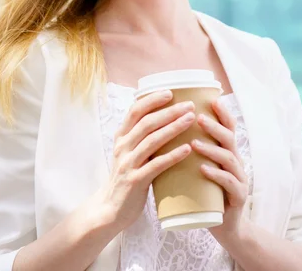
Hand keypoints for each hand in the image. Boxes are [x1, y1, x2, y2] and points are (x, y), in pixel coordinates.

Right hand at [99, 90, 194, 232]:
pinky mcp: (135, 181)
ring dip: (173, 128)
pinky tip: (188, 149)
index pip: (135, 110)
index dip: (152, 99)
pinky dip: (173, 155)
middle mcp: (123, 147)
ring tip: (191, 120)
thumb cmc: (126, 177)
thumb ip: (141, 137)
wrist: (110, 209)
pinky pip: (156, 165)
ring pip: (152, 140)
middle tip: (190, 105)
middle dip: (169, 111)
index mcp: (121, 137)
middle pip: (147, 122)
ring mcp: (128, 163)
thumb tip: (165, 118)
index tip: (170, 92)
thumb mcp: (128, 152)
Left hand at [191, 98, 248, 243]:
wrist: (223, 226)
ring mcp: (238, 178)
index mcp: (225, 151)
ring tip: (194, 143)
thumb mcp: (198, 167)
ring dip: (211, 148)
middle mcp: (235, 161)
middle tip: (197, 117)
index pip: (227, 127)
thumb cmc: (205, 192)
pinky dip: (216, 174)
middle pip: (229, 137)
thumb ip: (188, 149)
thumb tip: (162, 128)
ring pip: (229, 157)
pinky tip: (203, 169)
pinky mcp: (237, 197)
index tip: (211, 99)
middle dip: (214, 126)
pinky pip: (229, 182)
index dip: (222, 112)